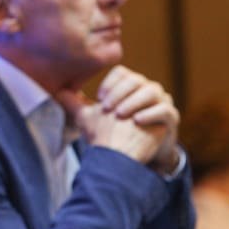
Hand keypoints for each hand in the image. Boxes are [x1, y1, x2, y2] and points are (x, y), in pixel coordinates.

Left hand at [57, 65, 179, 172]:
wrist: (131, 155)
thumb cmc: (111, 132)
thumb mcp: (89, 118)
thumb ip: (74, 104)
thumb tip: (57, 92)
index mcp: (128, 85)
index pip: (121, 72)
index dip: (110, 84)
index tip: (99, 99)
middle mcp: (147, 88)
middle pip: (136, 79)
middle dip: (119, 93)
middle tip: (107, 109)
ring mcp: (161, 101)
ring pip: (152, 91)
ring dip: (134, 101)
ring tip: (121, 115)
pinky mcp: (171, 118)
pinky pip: (165, 109)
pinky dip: (151, 113)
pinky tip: (137, 121)